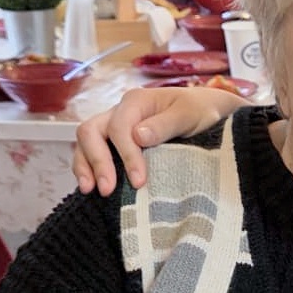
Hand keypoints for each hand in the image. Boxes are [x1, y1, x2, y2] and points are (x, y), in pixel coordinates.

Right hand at [72, 86, 240, 193]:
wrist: (207, 112)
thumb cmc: (201, 111)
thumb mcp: (190, 115)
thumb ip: (166, 124)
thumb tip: (138, 136)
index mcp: (136, 101)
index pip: (119, 127)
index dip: (126, 154)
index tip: (139, 181)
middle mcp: (119, 112)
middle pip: (91, 131)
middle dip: (96, 161)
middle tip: (107, 189)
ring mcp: (114, 126)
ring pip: (86, 141)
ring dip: (85, 166)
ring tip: (90, 190)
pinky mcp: (115, 143)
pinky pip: (92, 152)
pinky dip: (89, 168)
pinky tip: (93, 187)